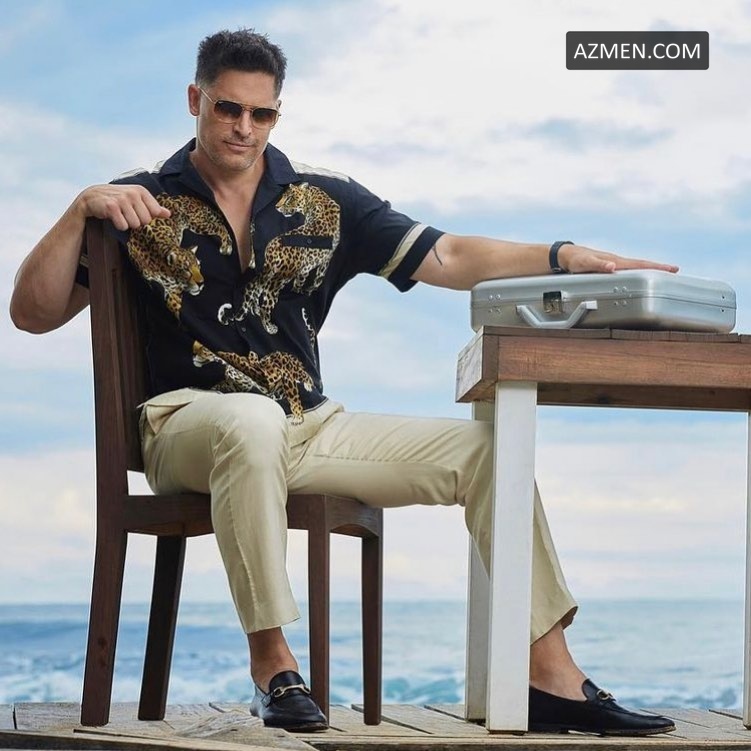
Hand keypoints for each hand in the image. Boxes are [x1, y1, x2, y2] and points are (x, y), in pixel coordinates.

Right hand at [78, 184, 169, 230]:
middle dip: (137, 222)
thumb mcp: (136, 199)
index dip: (147, 217)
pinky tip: (113, 217)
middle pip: (146, 221)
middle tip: (127, 214)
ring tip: (120, 215)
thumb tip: (168, 214)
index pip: (155, 212)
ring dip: (127, 224)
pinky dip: (118, 225)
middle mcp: (133, 193)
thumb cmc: (117, 199)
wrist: (92, 197)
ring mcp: (122, 199)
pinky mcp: (111, 207)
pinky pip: (123, 226)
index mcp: (141, 191)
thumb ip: (153, 207)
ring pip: (135, 224)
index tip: (138, 212)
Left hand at [558, 244, 678, 274]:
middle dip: (659, 268)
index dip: (656, 268)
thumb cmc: (575, 260)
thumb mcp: (585, 264)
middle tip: (675, 271)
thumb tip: (613, 266)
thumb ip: (598, 265)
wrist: (566, 256)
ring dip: (650, 271)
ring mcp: (614, 264)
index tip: (671, 270)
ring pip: (636, 268)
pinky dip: (638, 273)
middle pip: (642, 265)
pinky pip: (628, 271)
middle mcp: (618, 262)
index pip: (639, 265)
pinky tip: (641, 277)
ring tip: (664, 275)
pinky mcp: (610, 269)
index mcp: (616, 261)